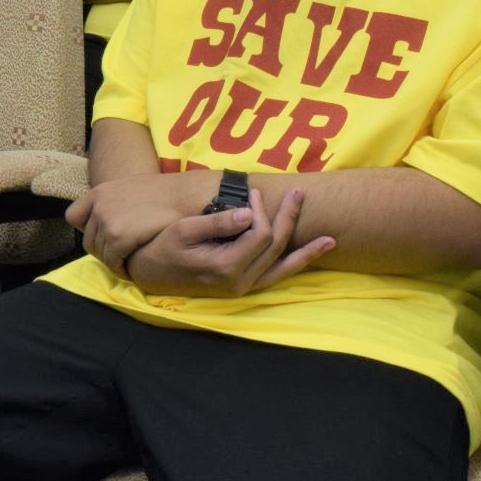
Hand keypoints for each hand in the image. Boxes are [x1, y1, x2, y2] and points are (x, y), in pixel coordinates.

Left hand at [65, 172, 217, 278]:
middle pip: (88, 240)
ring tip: (127, 264)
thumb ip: (115, 204)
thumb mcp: (131, 190)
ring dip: (113, 262)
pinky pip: (112, 261)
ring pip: (100, 254)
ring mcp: (106, 221)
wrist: (185, 196)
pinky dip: (121, 269)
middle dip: (103, 251)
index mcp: (99, 192)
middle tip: (120, 257)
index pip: (73, 216)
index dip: (87, 229)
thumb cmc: (167, 194)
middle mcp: (98, 205)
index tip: (104, 235)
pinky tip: (131, 269)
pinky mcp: (118, 237)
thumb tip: (111, 221)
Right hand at [124, 187, 334, 297]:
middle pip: (275, 246)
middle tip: (297, 192)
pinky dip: (298, 264)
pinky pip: (278, 276)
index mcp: (226, 267)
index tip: (252, 192)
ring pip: (283, 264)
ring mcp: (244, 288)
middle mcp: (240, 282)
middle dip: (287, 218)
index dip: (261, 210)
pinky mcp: (245, 287)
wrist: (151, 273)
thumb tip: (249, 213)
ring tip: (329, 237)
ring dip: (305, 248)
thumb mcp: (184, 230)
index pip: (259, 234)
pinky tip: (316, 252)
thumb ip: (217, 223)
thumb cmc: (163, 247)